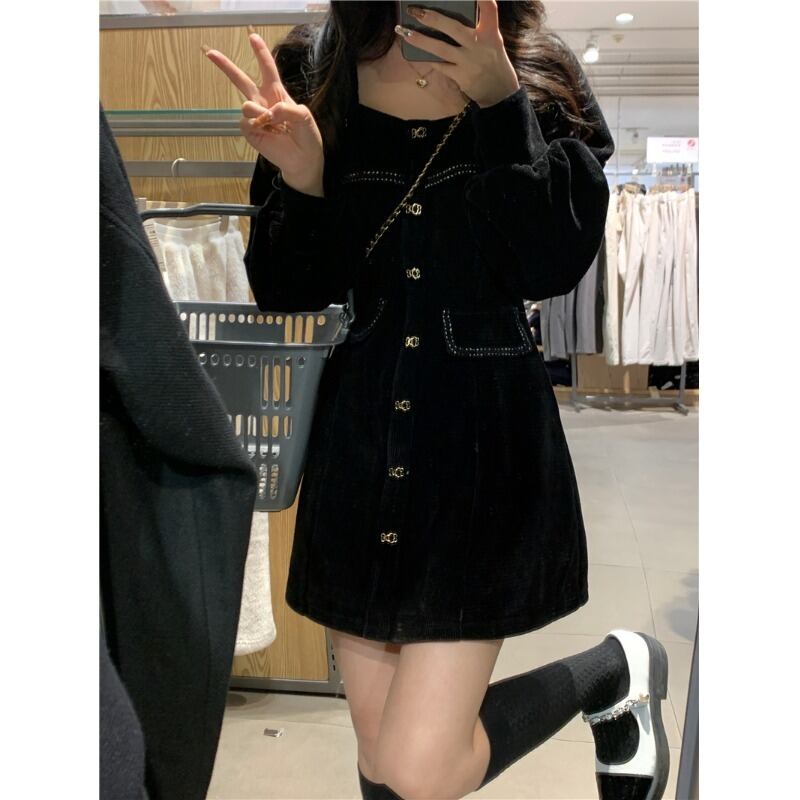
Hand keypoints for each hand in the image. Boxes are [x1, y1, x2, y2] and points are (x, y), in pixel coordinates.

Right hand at [203, 31, 324, 193]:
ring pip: (246, 105)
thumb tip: (268, 112)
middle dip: (226, 66)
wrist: (303, 160)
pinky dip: (257, 125)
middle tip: (210, 53)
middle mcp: (263, 102)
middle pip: (242, 80)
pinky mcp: (250, 132)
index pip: (267, 69)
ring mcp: (255, 117)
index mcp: (277, 93)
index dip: (260, 53)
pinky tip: (267, 132)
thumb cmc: (306, 137)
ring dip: (258, 112)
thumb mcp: (304, 117)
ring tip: (271, 121)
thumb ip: (288, 108)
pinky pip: (246, 122)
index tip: (253, 37)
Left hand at [395, 0, 519, 107]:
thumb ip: (479, 27)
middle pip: (453, 27)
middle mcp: (479, 45)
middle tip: (415, 10)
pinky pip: (440, 65)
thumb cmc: (493, 61)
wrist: (500, 92)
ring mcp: (468, 62)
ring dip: (420, 40)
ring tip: (404, 32)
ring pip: (440, 48)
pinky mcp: (461, 76)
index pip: (489, 9)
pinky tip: (417, 53)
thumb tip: (450, 17)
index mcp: (490, 33)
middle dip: (432, 17)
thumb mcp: (492, 41)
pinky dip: (429, 59)